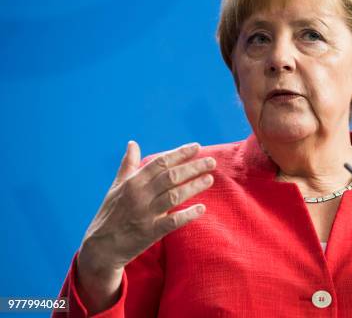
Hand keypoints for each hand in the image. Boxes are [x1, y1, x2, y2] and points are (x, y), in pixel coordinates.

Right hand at [76, 141, 214, 311]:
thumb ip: (128, 165)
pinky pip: (172, 221)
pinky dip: (188, 215)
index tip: (197, 147)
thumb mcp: (116, 187)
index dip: (180, 153)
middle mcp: (139, 195)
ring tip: (210, 179)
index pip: (160, 162)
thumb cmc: (110, 214)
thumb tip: (132, 143)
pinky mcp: (150, 232)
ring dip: (194, 186)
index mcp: (132, 182)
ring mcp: (145, 214)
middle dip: (193, 167)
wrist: (100, 248)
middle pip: (171, 176)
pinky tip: (202, 208)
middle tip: (212, 161)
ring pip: (174, 196)